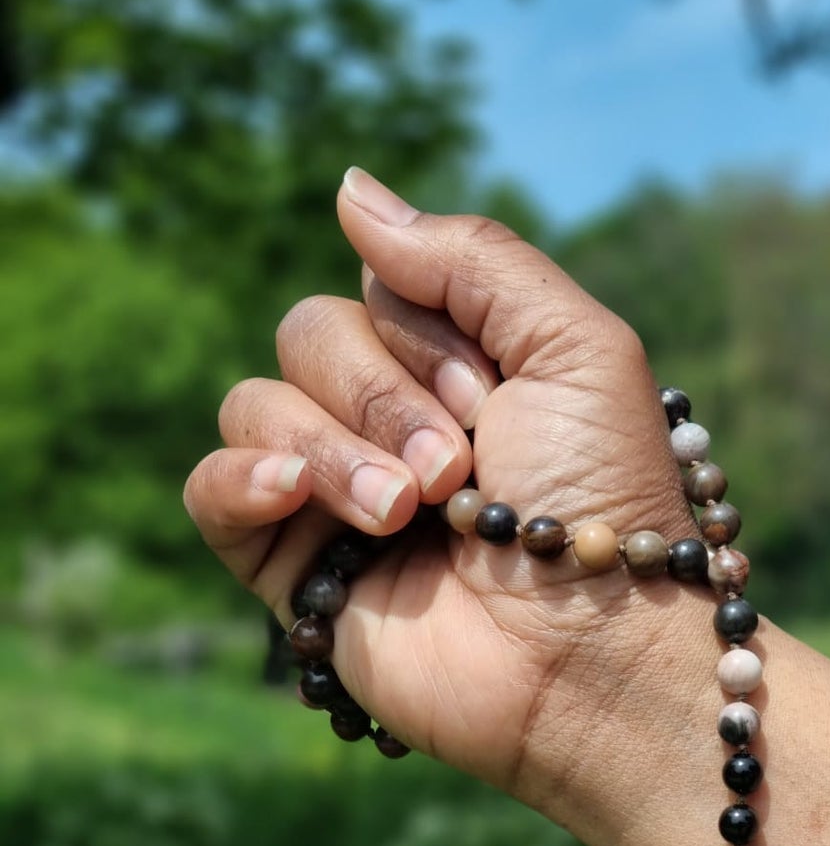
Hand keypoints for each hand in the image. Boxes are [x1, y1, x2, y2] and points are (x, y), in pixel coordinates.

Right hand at [183, 166, 709, 796]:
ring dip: (335, 449)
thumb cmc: (603, 508)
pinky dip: (240, 478)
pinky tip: (294, 493)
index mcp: (458, 371)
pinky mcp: (298, 577)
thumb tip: (350, 189)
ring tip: (410, 517)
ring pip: (255, 404)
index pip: (377, 288)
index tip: (491, 402)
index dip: (427, 335)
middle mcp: (392, 428)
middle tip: (461, 476)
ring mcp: (338, 502)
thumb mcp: (574, 348)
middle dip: (384, 397)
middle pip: (308, 335)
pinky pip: (211, 491)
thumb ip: (469, 258)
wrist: (595, 656)